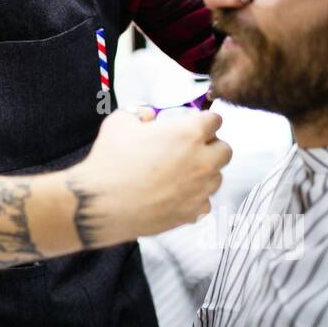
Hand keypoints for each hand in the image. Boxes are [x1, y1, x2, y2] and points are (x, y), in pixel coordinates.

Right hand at [67, 109, 231, 245]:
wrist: (102, 203)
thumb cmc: (110, 161)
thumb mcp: (120, 122)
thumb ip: (139, 113)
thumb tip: (147, 117)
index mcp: (189, 134)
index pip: (215, 120)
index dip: (204, 121)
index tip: (196, 124)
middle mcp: (202, 161)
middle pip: (225, 150)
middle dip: (211, 146)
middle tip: (190, 149)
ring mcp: (200, 190)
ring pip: (217, 177)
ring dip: (204, 173)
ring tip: (180, 173)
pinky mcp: (193, 212)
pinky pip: (204, 202)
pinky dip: (194, 197)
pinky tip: (175, 194)